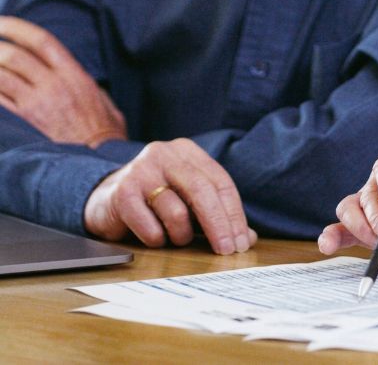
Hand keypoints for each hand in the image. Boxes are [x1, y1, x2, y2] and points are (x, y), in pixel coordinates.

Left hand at [0, 16, 126, 147]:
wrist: (100, 161)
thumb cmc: (106, 133)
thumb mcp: (104, 100)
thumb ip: (86, 83)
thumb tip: (72, 74)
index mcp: (75, 75)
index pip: (42, 41)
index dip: (17, 28)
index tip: (2, 23)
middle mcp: (55, 86)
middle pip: (14, 55)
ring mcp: (37, 104)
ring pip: (1, 76)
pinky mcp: (26, 122)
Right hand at [84, 138, 256, 254]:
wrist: (105, 200)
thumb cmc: (157, 202)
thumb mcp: (190, 203)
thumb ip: (219, 216)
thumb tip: (247, 238)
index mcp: (187, 152)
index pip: (221, 182)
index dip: (234, 215)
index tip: (241, 242)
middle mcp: (164, 154)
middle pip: (202, 192)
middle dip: (219, 226)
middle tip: (226, 251)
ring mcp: (141, 171)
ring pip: (177, 213)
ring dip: (181, 236)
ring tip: (175, 238)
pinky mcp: (121, 193)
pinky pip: (150, 228)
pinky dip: (157, 239)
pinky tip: (153, 237)